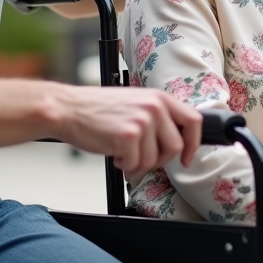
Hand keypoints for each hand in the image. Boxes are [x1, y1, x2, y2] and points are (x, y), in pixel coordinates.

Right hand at [54, 86, 202, 173]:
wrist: (68, 108)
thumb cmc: (96, 108)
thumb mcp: (134, 102)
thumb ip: (156, 116)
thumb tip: (174, 140)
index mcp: (158, 97)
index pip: (193, 120)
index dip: (194, 143)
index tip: (186, 157)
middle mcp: (154, 107)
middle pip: (175, 147)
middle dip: (158, 159)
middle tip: (139, 156)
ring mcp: (142, 122)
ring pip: (153, 160)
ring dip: (136, 162)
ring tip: (120, 149)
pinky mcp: (128, 137)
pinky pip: (135, 165)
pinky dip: (123, 165)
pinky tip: (112, 151)